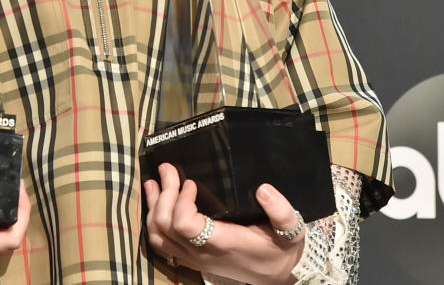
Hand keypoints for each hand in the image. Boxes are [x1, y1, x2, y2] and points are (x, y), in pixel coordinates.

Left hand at [143, 163, 304, 284]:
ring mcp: (194, 259)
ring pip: (158, 237)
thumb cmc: (282, 250)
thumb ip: (281, 211)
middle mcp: (203, 253)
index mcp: (223, 243)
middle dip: (163, 195)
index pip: (186, 225)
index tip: (190, 183)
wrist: (280, 276)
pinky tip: (157, 205)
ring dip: (153, 208)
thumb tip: (264, 189)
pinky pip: (162, 245)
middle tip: (168, 170)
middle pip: (165, 226)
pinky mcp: (192, 260)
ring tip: (154, 183)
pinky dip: (154, 224)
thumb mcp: (290, 230)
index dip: (181, 201)